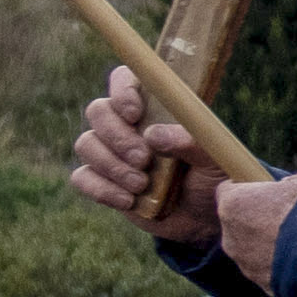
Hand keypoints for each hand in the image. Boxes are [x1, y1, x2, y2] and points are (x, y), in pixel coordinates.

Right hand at [66, 70, 215, 252]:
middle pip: (98, 111)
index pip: (125, 79)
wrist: (204, 217)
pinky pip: (82, 177)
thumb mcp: (214, 157)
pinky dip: (102, 189)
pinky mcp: (102, 181)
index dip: (122, 91)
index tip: (134, 114)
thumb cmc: (212, 177)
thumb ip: (191, 142)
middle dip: (117, 135)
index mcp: (154, 106)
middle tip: (143, 159)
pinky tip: (128, 201)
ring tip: (142, 184)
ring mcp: (110, 151)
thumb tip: (154, 135)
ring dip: (111, 165)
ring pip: (87, 144)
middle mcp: (126, 124)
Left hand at [204, 165, 296, 273]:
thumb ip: (292, 182)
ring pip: (252, 250)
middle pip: (238, 223)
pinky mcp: (262, 285)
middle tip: (288, 216)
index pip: (228, 189)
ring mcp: (245, 264)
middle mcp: (231, 236)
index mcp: (234, 204)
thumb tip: (292, 187)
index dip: (248, 188)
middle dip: (258, 219)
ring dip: (270, 245)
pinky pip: (268, 271)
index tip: (267, 189)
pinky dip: (282, 267)